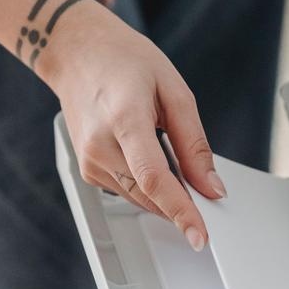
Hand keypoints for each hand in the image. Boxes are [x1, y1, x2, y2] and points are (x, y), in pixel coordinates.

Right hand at [38, 0, 227, 251]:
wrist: (77, 52)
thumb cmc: (124, 61)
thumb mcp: (174, 91)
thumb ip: (194, 144)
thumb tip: (211, 187)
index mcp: (125, 119)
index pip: (155, 179)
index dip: (180, 211)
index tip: (199, 236)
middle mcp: (100, 145)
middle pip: (149, 195)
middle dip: (182, 204)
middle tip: (204, 191)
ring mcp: (89, 161)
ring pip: (140, 199)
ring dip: (165, 193)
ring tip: (168, 152)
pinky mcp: (88, 170)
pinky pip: (128, 191)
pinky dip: (148, 186)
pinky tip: (150, 156)